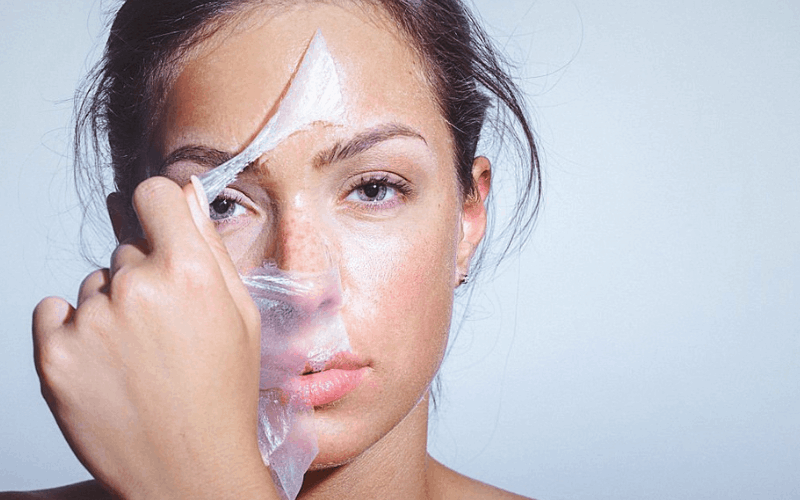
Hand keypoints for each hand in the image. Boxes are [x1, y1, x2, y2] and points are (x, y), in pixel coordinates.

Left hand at [32, 177, 276, 498]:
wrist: (188, 468)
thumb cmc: (221, 395)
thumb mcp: (240, 317)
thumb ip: (211, 249)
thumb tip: (188, 197)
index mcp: (190, 273)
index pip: (154, 195)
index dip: (159, 209)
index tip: (161, 227)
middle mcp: (137, 288)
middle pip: (127, 249)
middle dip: (144, 277)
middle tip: (165, 328)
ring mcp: (92, 322)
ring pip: (95, 286)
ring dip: (111, 309)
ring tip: (139, 356)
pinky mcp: (55, 355)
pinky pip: (54, 312)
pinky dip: (74, 331)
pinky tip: (106, 363)